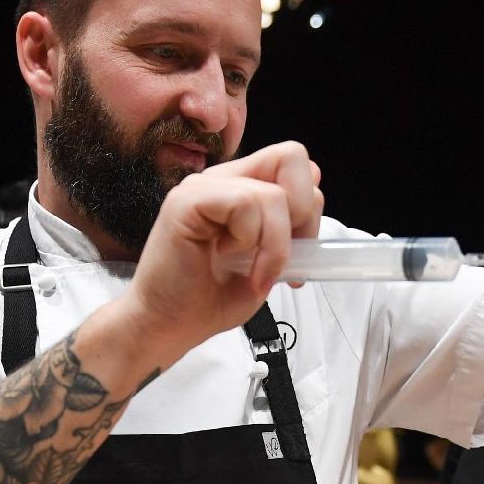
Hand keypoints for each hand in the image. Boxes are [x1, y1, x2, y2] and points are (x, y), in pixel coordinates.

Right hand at [123, 141, 323, 356]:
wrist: (168, 327)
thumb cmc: (209, 299)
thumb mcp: (268, 262)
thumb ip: (289, 229)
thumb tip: (316, 198)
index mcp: (240, 188)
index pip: (294, 165)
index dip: (309, 206)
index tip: (299, 251)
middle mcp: (222, 180)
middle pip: (291, 156)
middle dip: (303, 213)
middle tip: (282, 255)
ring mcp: (203, 186)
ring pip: (273, 192)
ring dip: (275, 244)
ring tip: (252, 271)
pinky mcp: (187, 200)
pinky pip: (245, 203)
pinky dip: (253, 241)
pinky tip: (229, 259)